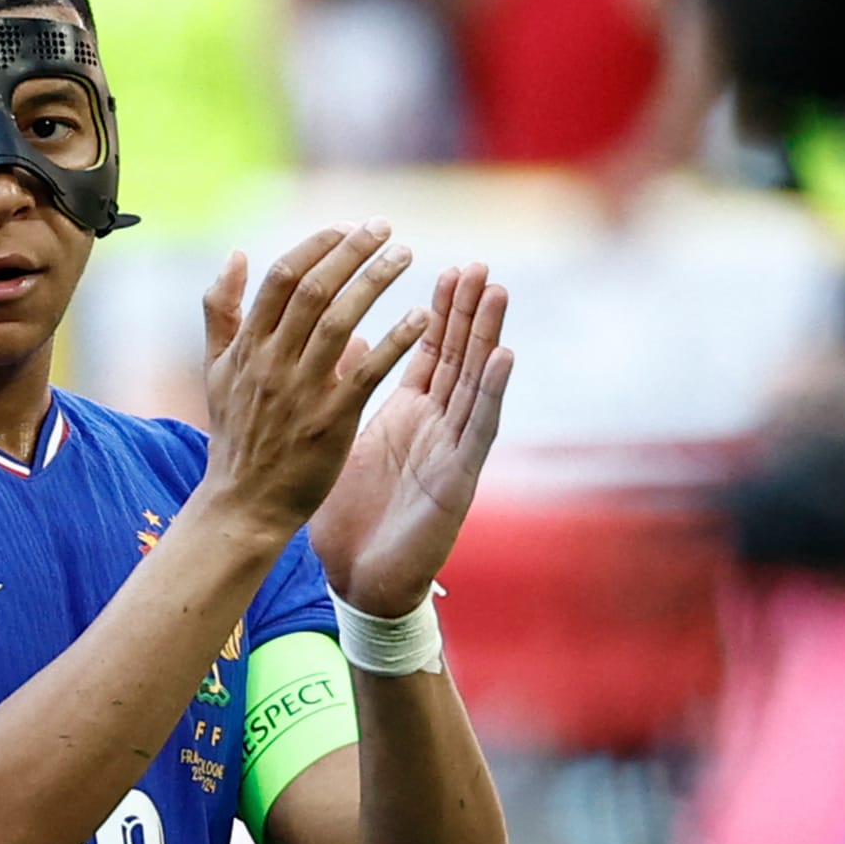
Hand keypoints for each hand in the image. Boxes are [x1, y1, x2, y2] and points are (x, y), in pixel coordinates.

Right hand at [199, 221, 428, 536]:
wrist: (244, 503)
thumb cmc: (236, 435)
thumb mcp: (216, 370)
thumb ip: (220, 312)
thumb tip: (234, 255)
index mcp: (246, 346)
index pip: (281, 278)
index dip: (316, 247)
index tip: (345, 228)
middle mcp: (271, 362)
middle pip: (314, 290)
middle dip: (351, 252)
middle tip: (384, 228)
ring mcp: (301, 391)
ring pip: (341, 321)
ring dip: (376, 282)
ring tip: (405, 256)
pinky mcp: (331, 421)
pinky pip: (367, 371)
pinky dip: (394, 341)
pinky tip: (420, 317)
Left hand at [309, 263, 512, 616]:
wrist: (358, 579)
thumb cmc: (349, 514)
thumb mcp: (342, 437)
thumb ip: (348, 387)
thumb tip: (349, 338)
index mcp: (407, 413)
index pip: (429, 350)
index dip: (439, 310)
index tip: (445, 266)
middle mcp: (436, 425)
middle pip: (458, 357)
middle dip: (468, 311)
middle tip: (479, 264)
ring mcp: (450, 450)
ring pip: (475, 384)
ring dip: (487, 337)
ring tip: (497, 292)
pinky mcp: (457, 480)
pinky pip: (477, 429)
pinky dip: (491, 392)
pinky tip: (503, 357)